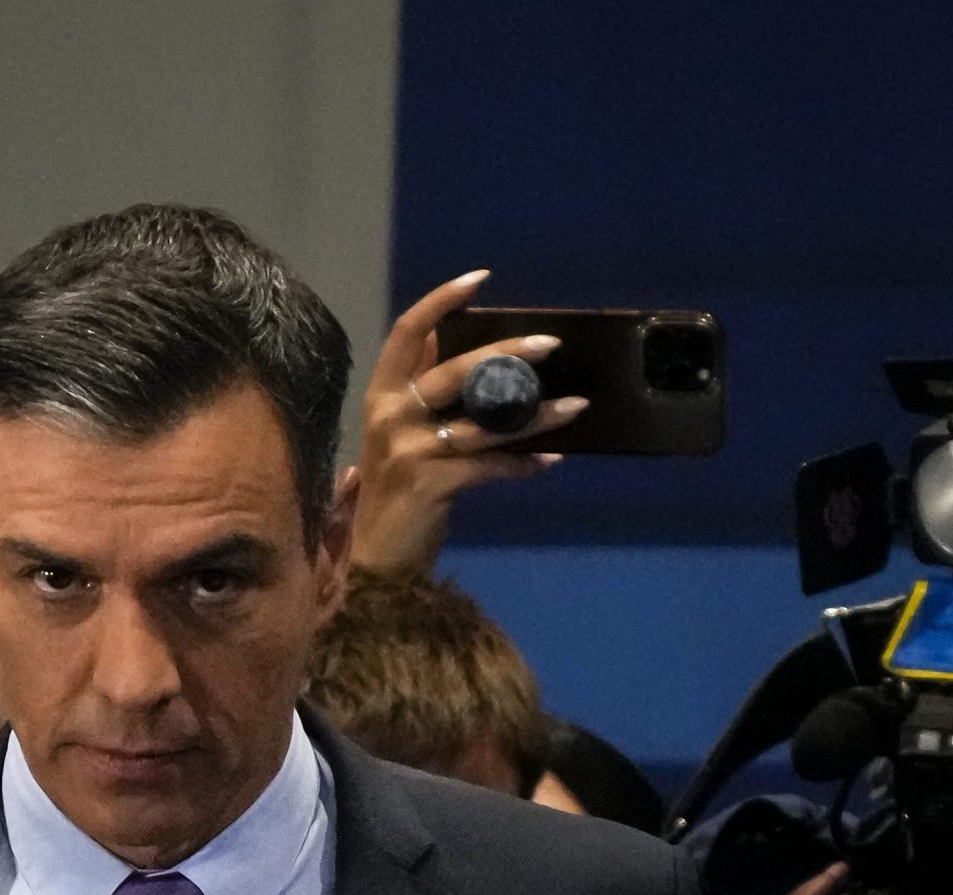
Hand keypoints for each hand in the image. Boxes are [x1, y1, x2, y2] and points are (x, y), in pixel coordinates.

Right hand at [350, 271, 586, 577]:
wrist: (377, 557)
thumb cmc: (395, 488)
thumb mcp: (398, 430)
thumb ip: (416, 385)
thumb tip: (440, 335)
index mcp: (381, 394)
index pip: (406, 333)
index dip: (439, 301)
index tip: (479, 279)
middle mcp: (389, 416)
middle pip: (454, 371)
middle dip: (506, 354)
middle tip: (550, 345)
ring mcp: (408, 450)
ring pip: (484, 423)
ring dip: (535, 416)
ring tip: (575, 408)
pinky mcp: (429, 483)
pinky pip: (489, 465)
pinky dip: (522, 464)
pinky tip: (549, 460)